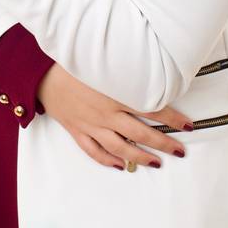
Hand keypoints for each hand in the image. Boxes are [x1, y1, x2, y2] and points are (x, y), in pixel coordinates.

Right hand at [36, 63, 193, 169]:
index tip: (188, 126)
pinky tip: (121, 166)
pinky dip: (108, 160)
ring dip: (141, 157)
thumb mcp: (103, 61)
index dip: (173, 119)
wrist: (39, 71)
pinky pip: (94, 150)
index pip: (152, 109)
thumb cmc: (72, 61)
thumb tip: (152, 68)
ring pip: (121, 147)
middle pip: (141, 133)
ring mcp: (90, 124)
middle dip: (163, 143)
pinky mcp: (77, 130)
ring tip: (157, 162)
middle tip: (179, 150)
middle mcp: (105, 113)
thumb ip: (127, 67)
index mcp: (115, 94)